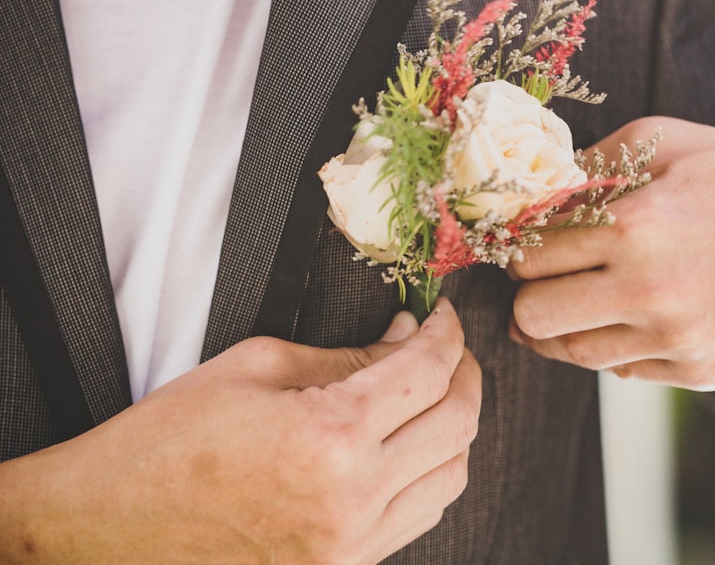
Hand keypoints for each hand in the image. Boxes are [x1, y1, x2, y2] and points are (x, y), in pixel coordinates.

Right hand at [0, 299, 479, 564]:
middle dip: (465, 373)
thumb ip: (347, 355)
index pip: (428, 371)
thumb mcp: (257, 368)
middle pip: (458, 422)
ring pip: (452, 476)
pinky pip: (420, 515)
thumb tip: (405, 338)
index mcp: (329, 436)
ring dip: (454, 425)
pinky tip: (409, 445)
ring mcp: (352, 543)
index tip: (444, 314)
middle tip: (448, 347)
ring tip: (432, 392)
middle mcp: (353, 497)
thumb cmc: (167, 443)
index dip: (448, 332)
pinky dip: (430, 471)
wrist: (107, 530)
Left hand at [508, 116, 714, 389]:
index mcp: (634, 227)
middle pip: (533, 316)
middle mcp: (650, 293)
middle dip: (530, 292)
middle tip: (547, 275)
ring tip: (584, 296)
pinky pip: (622, 371)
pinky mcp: (701, 373)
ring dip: (565, 325)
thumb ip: (588, 166)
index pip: (528, 257)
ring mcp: (677, 341)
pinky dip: (616, 344)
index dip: (518, 248)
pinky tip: (635, 314)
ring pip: (571, 352)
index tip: (525, 242)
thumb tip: (532, 195)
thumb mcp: (665, 140)